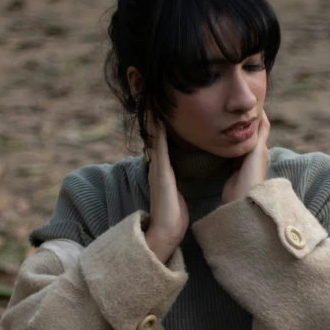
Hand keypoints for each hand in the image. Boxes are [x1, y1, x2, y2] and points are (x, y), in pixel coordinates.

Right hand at [145, 114, 188, 253]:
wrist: (166, 232)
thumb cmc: (173, 218)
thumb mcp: (176, 195)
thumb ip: (175, 185)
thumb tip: (177, 181)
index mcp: (164, 171)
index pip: (162, 143)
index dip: (160, 127)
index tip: (161, 109)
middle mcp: (158, 167)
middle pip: (154, 137)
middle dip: (153, 118)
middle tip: (152, 98)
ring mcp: (157, 169)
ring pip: (154, 139)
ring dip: (153, 120)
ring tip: (153, 100)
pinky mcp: (160, 174)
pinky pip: (159, 148)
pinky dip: (157, 133)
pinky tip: (157, 119)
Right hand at [221, 110, 269, 205]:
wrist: (242, 198)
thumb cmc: (252, 174)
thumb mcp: (258, 150)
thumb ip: (260, 133)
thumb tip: (262, 112)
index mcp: (261, 149)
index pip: (259, 127)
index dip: (255, 115)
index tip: (248, 101)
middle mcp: (252, 154)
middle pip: (247, 134)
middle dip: (242, 122)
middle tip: (231, 108)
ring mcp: (242, 162)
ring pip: (237, 143)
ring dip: (233, 133)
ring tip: (223, 119)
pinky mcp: (232, 170)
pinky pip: (229, 153)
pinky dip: (226, 145)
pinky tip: (219, 140)